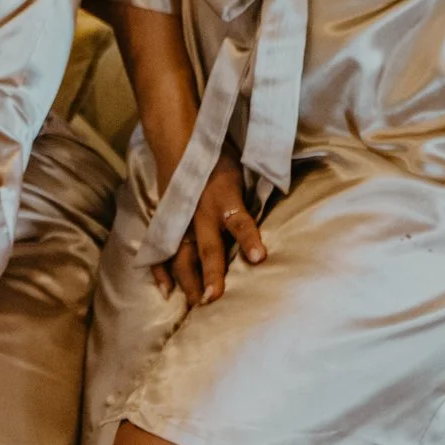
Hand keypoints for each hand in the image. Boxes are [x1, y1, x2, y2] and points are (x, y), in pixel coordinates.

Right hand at [152, 154, 266, 305]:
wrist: (178, 140)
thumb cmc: (217, 157)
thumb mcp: (241, 172)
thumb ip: (251, 198)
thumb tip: (283, 218)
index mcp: (224, 198)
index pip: (240, 221)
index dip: (249, 239)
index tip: (259, 258)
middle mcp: (200, 212)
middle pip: (207, 247)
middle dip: (211, 273)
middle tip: (214, 299)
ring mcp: (180, 219)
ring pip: (182, 254)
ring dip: (188, 280)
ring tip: (194, 304)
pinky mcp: (166, 221)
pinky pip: (162, 249)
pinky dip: (161, 269)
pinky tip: (165, 290)